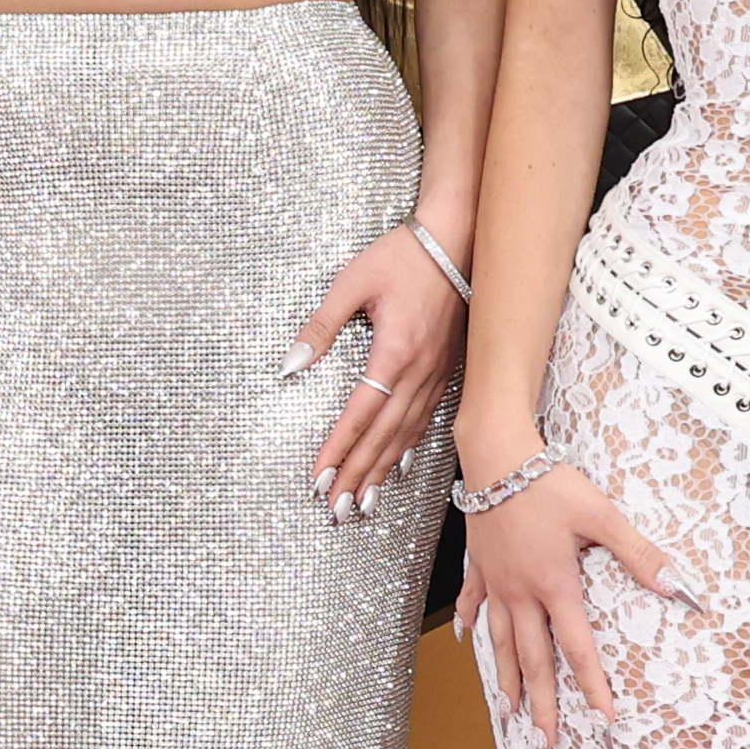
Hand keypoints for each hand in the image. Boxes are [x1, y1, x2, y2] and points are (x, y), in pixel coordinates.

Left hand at [290, 224, 463, 517]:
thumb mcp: (351, 282)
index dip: (339, 449)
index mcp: (395, 351)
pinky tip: (400, 469)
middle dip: (358, 474)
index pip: (360, 414)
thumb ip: (320, 326)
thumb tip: (290, 366)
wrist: (459, 239)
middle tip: (337, 509)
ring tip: (364, 501)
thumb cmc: (404, 255)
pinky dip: (410, 448)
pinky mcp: (448, 371)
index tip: (319, 478)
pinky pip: (426, 419)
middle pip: (384, 436)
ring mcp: (438, 374)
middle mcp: (420, 372)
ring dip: (383, 471)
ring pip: (407, 434)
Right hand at [457, 453, 675, 748]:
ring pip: (501, 643)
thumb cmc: (548, 483)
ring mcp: (497, 582)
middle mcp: (522, 594)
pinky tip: (469, 642)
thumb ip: (639, 555)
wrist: (496, 456)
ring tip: (509, 713)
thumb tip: (678, 587)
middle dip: (542, 705)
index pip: (578, 649)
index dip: (592, 687)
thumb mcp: (601, 515)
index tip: (604, 720)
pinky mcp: (480, 565)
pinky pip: (475, 603)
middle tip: (544, 743)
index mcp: (555, 586)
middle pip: (533, 661)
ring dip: (507, 680)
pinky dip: (474, 625)